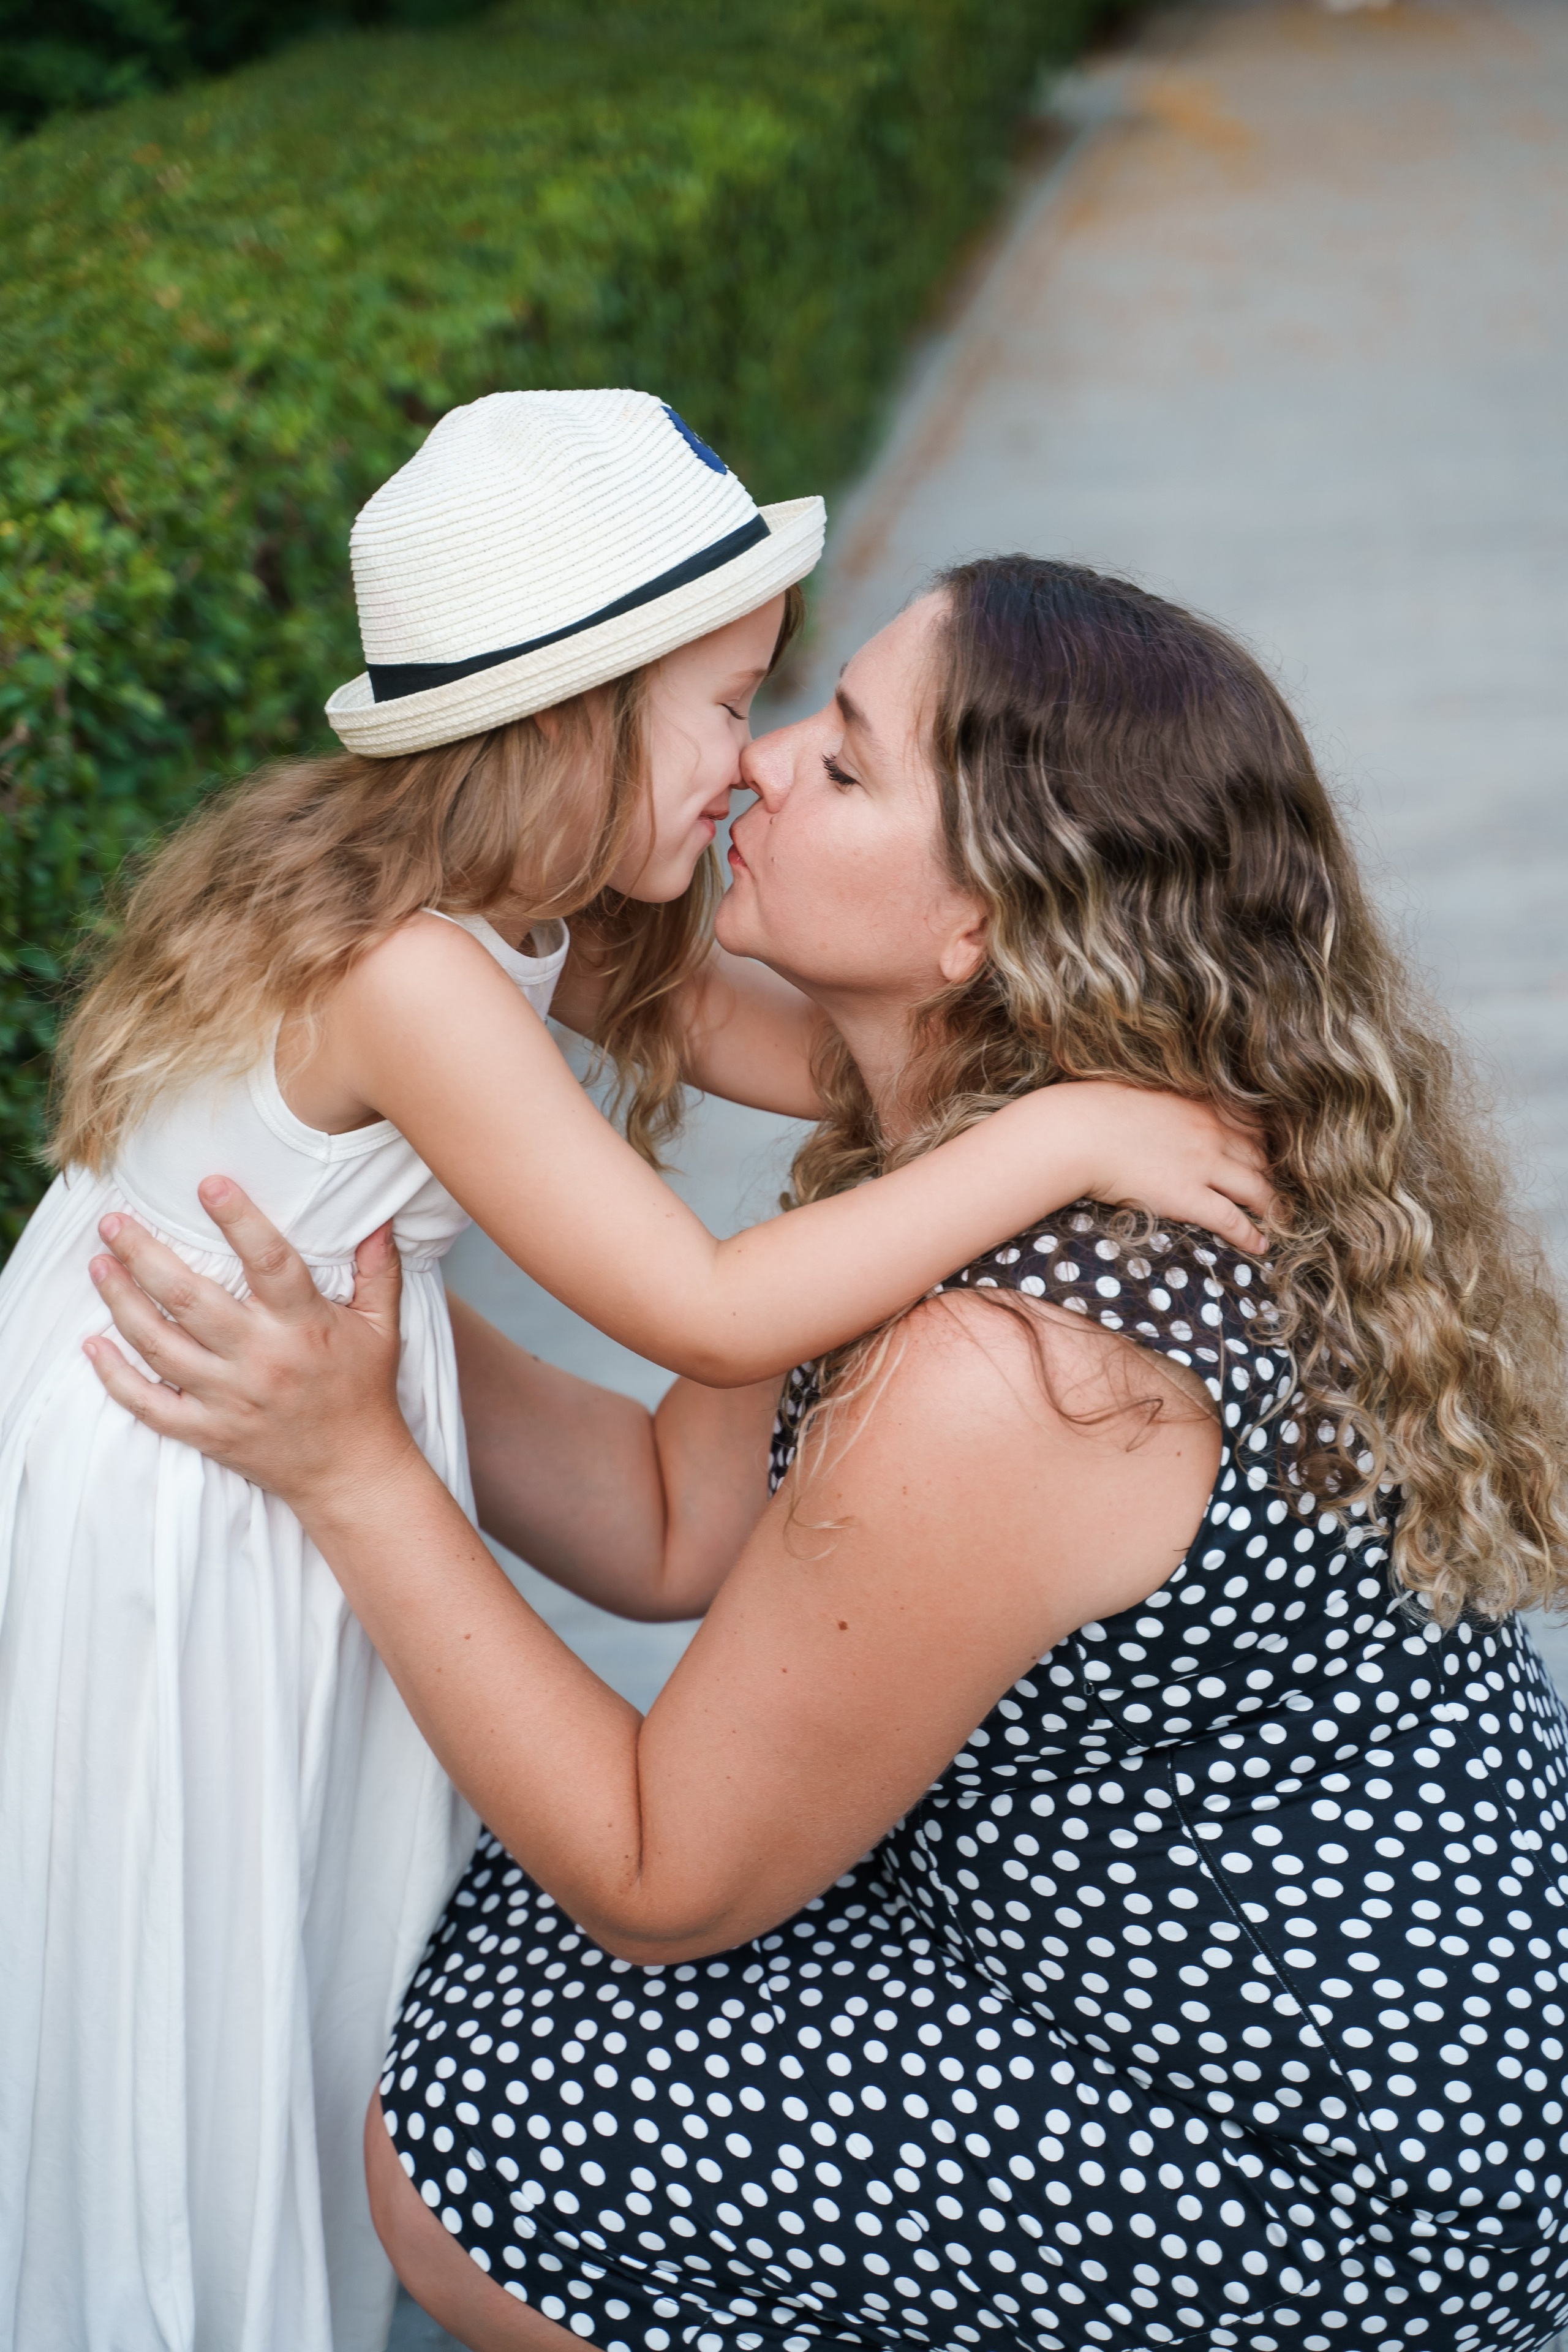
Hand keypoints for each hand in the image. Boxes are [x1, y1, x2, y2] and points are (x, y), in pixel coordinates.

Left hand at [83, 1178, 417, 1513]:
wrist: (350, 1472)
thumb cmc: (364, 1391)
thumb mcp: (381, 1329)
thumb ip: (378, 1272)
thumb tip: (380, 1219)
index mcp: (303, 1326)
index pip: (270, 1262)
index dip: (240, 1220)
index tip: (208, 1184)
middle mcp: (260, 1359)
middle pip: (189, 1299)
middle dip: (144, 1255)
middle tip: (114, 1222)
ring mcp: (228, 1398)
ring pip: (159, 1344)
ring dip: (121, 1302)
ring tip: (98, 1264)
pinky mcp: (207, 1431)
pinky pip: (148, 1404)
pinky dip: (115, 1376)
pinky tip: (92, 1344)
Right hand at [1068, 1082, 1276, 1254]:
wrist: (1078, 1132)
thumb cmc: (1096, 1112)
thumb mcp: (1143, 1096)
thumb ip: (1167, 1106)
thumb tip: (1164, 1116)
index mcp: (1200, 1106)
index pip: (1251, 1124)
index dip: (1264, 1143)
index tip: (1266, 1156)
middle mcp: (1211, 1133)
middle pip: (1260, 1156)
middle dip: (1272, 1174)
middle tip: (1276, 1191)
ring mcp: (1203, 1165)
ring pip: (1256, 1188)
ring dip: (1272, 1205)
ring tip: (1280, 1219)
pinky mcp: (1188, 1196)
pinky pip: (1232, 1219)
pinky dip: (1250, 1234)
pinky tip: (1261, 1245)